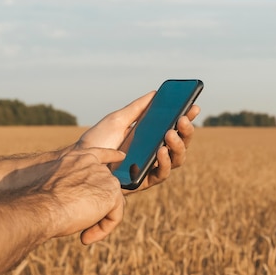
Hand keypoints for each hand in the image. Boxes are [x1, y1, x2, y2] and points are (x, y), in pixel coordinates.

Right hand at [41, 148, 124, 244]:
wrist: (40, 206)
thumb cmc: (39, 202)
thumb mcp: (55, 188)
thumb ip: (72, 188)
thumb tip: (78, 202)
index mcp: (79, 158)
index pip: (100, 154)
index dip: (112, 156)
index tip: (121, 156)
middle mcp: (94, 165)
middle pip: (107, 188)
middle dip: (98, 209)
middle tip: (81, 226)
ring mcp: (106, 178)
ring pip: (111, 205)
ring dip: (98, 222)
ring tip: (82, 234)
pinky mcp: (112, 194)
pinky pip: (115, 217)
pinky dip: (103, 230)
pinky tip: (86, 237)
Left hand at [73, 91, 199, 191]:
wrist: (81, 162)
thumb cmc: (97, 142)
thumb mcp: (118, 120)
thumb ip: (137, 108)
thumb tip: (155, 93)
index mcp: (151, 136)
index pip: (174, 127)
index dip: (186, 118)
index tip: (193, 106)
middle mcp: (154, 152)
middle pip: (180, 143)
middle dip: (186, 131)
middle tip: (183, 119)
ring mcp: (151, 167)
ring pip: (177, 159)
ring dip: (178, 145)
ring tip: (170, 134)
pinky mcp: (144, 181)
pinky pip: (162, 174)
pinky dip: (164, 162)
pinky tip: (160, 150)